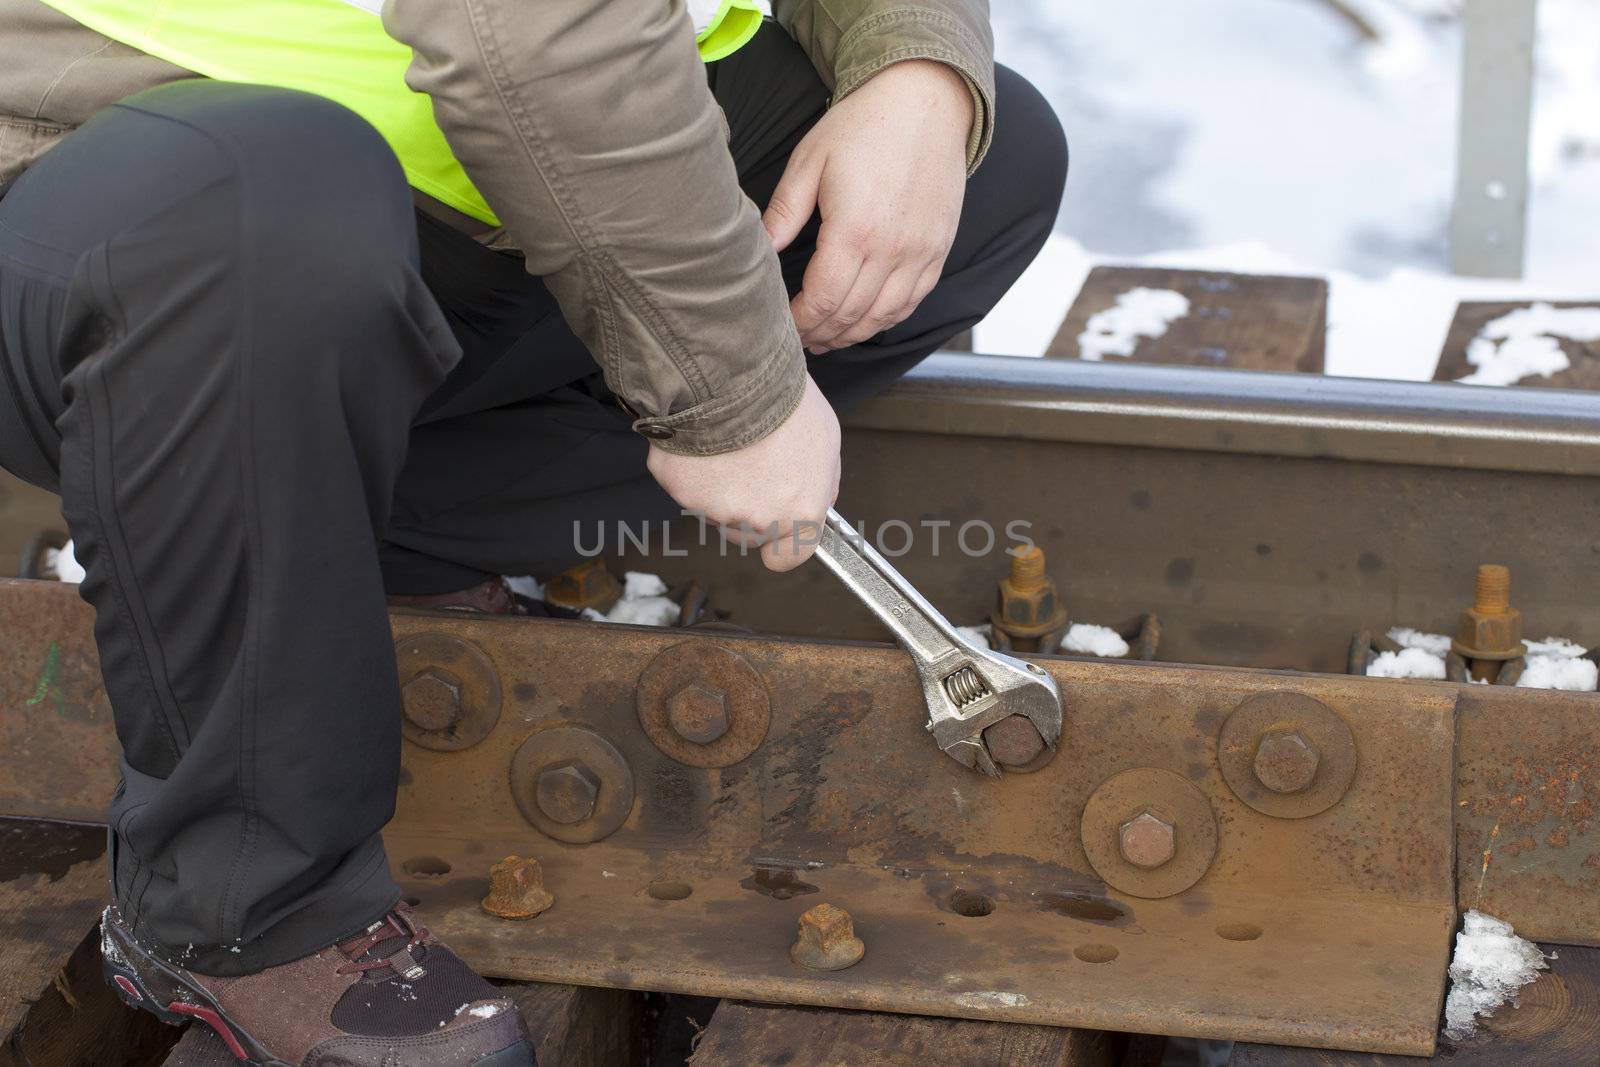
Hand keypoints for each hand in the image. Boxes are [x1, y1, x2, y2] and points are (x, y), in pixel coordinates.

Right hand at [647, 374, 840, 571]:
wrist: (734, 374)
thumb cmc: (784, 402)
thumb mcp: (826, 441)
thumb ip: (821, 482)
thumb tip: (817, 501)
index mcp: (797, 513)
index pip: (787, 558)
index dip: (782, 546)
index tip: (778, 536)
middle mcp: (755, 520)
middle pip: (747, 534)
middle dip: (748, 510)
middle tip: (752, 466)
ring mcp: (712, 508)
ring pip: (714, 509)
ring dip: (719, 485)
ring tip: (729, 442)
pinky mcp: (677, 487)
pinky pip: (684, 484)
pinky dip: (691, 466)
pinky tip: (704, 435)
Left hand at [763, 59, 972, 353]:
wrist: (925, 100)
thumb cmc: (863, 126)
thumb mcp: (810, 162)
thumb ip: (784, 213)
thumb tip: (758, 252)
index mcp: (855, 231)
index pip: (824, 300)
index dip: (801, 321)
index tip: (785, 325)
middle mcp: (893, 249)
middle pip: (852, 315)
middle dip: (822, 333)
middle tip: (801, 340)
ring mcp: (921, 253)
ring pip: (884, 317)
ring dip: (853, 333)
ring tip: (829, 337)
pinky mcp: (938, 250)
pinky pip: (912, 301)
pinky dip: (886, 318)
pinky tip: (866, 320)